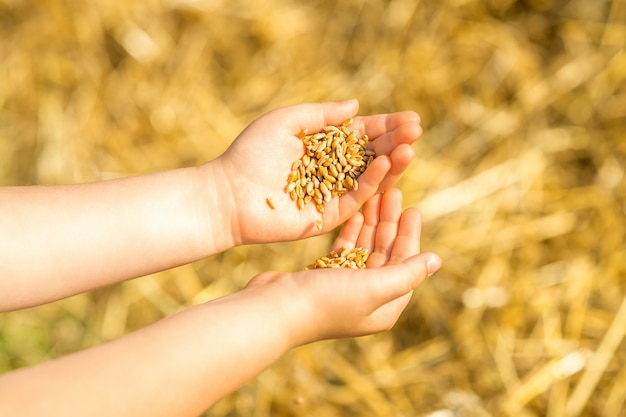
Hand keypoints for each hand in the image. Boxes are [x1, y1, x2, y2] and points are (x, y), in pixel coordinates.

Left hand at [213, 99, 421, 245]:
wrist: (230, 193)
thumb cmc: (251, 153)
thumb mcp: (286, 121)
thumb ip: (321, 115)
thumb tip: (356, 106)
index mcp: (322, 147)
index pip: (361, 136)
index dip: (385, 127)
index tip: (411, 119)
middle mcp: (331, 171)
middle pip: (372, 156)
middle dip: (395, 142)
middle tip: (416, 131)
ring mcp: (332, 195)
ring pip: (371, 178)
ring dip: (392, 162)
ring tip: (409, 147)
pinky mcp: (329, 217)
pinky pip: (357, 198)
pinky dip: (373, 182)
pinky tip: (386, 164)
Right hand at [244, 188, 441, 345]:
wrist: (274, 308)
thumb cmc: (326, 300)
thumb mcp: (374, 287)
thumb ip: (407, 273)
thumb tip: (436, 261)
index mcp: (385, 307)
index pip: (406, 265)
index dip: (410, 235)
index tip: (412, 208)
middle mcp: (368, 299)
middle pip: (387, 254)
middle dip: (391, 223)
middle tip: (394, 192)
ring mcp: (345, 288)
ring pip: (366, 248)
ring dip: (373, 223)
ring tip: (376, 195)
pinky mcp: (324, 278)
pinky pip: (346, 250)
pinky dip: (353, 232)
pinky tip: (357, 213)